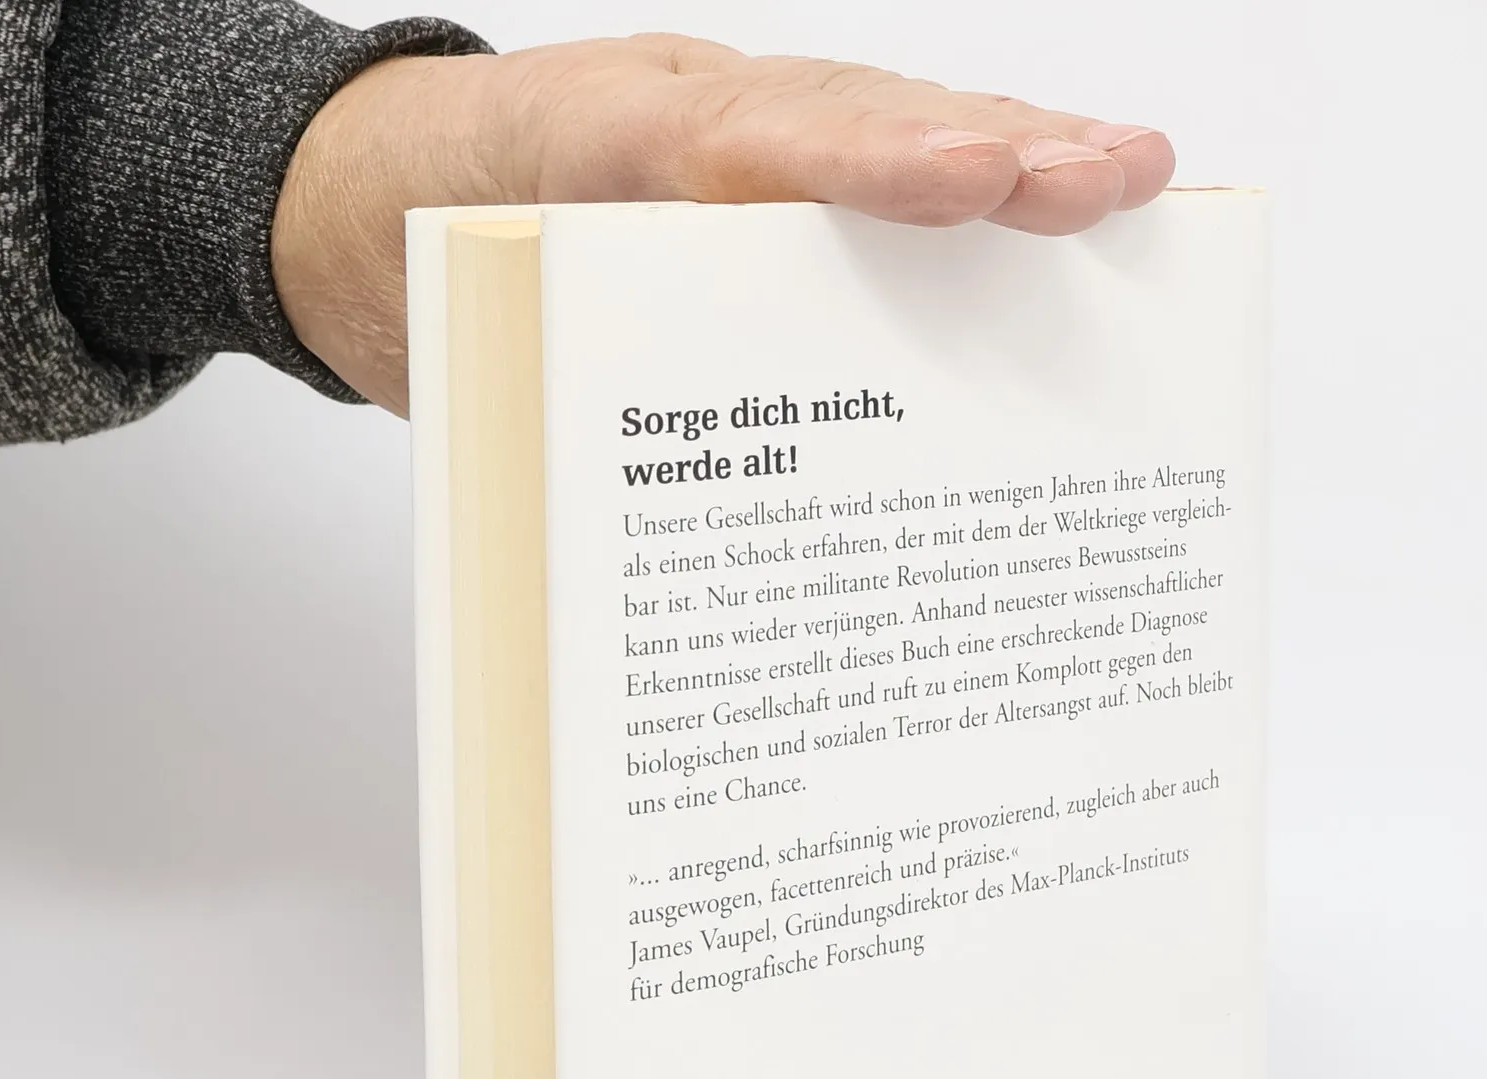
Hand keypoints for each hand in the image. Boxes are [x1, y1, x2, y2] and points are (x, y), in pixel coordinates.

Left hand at [271, 35, 1174, 413]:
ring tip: (1128, 181)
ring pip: (883, 137)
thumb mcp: (456, 331)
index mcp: (596, 144)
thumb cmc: (416, 270)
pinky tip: (1052, 222)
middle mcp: (690, 127)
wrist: (358, 209)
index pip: (742, 141)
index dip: (862, 163)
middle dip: (990, 150)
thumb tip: (684, 550)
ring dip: (1008, 165)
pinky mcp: (758, 194)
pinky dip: (965, 210)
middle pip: (853, 121)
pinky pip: (868, 193)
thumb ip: (553, 378)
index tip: (967, 181)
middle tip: (1110, 178)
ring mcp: (737, 148)